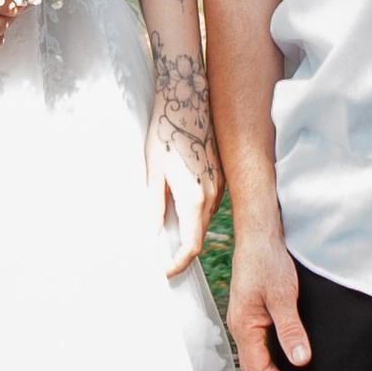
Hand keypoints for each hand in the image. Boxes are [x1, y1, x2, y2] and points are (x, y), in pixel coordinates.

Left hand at [145, 121, 219, 278]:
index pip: (191, 245)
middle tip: (162, 256)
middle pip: (199, 235)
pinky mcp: (221, 174)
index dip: (178, 263)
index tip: (165, 271)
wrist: (188, 99)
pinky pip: (210, 203)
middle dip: (182, 249)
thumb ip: (154, 207)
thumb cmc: (165, 131)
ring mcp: (220, 184)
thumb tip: (151, 235)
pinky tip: (180, 200)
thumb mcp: (153, 171)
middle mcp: (212, 194)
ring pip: (205, 219)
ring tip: (168, 228)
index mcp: (193, 197)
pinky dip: (196, 212)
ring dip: (189, 229)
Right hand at [226, 221, 309, 370]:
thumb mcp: (283, 295)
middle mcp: (240, 328)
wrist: (258, 235)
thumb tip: (300, 361)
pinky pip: (257, 351)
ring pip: (255, 364)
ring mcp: (243, 323)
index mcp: (244, 326)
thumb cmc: (268, 260)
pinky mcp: (250, 317)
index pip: (261, 370)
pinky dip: (269, 369)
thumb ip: (290, 329)